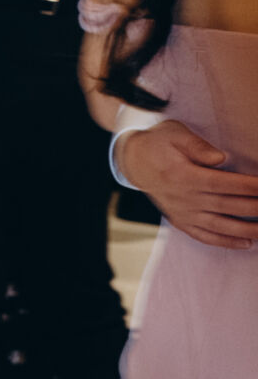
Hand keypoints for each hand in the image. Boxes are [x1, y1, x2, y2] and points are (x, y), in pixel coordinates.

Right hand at [115, 118, 257, 248]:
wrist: (132, 161)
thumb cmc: (158, 143)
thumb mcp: (175, 134)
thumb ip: (197, 146)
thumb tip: (221, 158)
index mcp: (185, 175)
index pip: (225, 183)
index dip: (250, 186)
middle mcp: (185, 198)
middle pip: (228, 206)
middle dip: (256, 208)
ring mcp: (182, 213)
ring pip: (220, 226)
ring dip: (247, 231)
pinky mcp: (180, 221)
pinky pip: (204, 236)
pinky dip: (225, 242)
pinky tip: (246, 244)